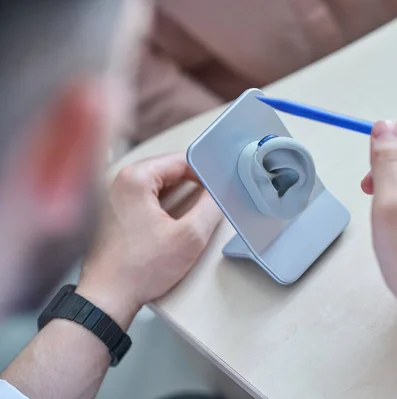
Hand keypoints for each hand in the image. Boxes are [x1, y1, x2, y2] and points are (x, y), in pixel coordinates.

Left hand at [77, 153, 221, 326]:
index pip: (181, 160)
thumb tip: (218, 193)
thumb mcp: (190, 237)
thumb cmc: (140, 269)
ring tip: (194, 215)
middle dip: (192, 185)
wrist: (107, 298)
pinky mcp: (113, 213)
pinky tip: (175, 225)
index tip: (218, 188)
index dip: (205, 172)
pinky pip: (147, 199)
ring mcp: (113, 197)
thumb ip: (211, 208)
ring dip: (179, 197)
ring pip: (159, 186)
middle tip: (209, 203)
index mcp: (135, 178)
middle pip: (169, 171)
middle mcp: (120, 181)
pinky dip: (165, 207)